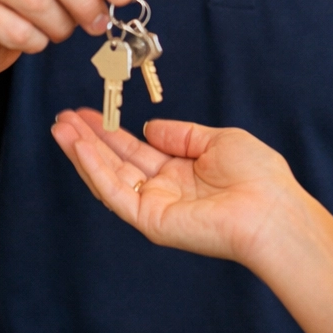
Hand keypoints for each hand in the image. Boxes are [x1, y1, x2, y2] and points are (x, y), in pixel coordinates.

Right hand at [51, 108, 304, 265]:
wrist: (272, 210)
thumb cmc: (258, 177)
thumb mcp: (218, 140)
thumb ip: (181, 134)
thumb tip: (149, 127)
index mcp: (180, 172)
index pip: (135, 150)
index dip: (110, 131)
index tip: (87, 112)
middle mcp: (163, 190)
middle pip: (115, 162)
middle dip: (88, 139)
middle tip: (62, 118)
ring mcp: (154, 207)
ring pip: (108, 177)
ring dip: (82, 152)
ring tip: (60, 127)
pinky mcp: (150, 221)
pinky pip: (114, 193)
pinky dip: (94, 169)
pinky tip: (79, 146)